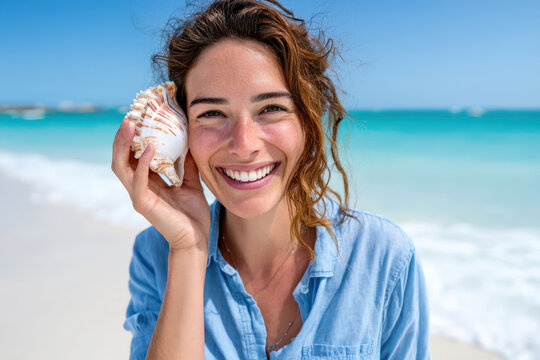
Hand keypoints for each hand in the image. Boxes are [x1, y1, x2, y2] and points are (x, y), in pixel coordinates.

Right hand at [111, 117, 210, 253]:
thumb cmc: (192, 212)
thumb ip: (185, 162)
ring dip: (123, 145)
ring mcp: (138, 195)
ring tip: (130, 125)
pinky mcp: (143, 204)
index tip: (140, 114)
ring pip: (121, 167)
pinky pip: (138, 182)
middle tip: (130, 114)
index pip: (133, 154)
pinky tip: (150, 148)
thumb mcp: (191, 180)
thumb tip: (189, 138)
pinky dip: (142, 164)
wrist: (197, 238)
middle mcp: (138, 186)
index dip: (133, 135)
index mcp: (147, 180)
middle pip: (121, 157)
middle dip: (122, 135)